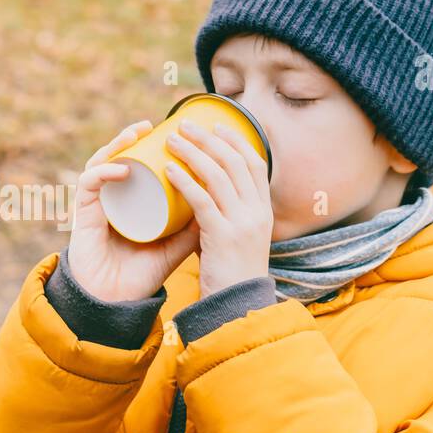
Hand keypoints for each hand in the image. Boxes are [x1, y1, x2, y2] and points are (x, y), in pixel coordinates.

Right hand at [66, 120, 201, 301]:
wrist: (115, 303)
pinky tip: (123, 167)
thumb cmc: (140, 276)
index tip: (173, 135)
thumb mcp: (174, 247)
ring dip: (117, 143)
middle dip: (133, 136)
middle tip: (155, 124)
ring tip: (137, 133)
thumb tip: (224, 201)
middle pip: (117, 158)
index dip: (151, 146)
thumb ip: (194, 228)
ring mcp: (96, 205)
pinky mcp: (83, 214)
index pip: (136, 166)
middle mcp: (110, 200)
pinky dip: (105, 171)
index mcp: (128, 204)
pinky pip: (89, 183)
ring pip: (101, 162)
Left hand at [164, 118, 272, 299]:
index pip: (255, 164)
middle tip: (184, 124)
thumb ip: (225, 218)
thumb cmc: (231, 276)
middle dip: (209, 138)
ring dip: (193, 152)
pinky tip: (168, 170)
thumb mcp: (237, 241)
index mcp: (264, 210)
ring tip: (172, 138)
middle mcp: (257, 212)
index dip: (236, 141)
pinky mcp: (222, 236)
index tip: (217, 126)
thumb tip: (203, 199)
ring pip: (218, 175)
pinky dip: (184, 181)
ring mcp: (242, 223)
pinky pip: (202, 200)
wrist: (237, 308)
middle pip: (235, 162)